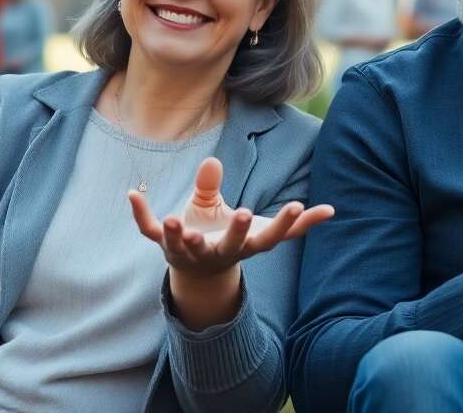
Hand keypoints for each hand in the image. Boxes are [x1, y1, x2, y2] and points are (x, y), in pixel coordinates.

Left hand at [129, 157, 334, 328]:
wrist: (194, 269)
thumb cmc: (229, 237)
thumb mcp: (254, 223)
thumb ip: (286, 220)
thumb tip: (330, 209)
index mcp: (244, 246)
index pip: (268, 238)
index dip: (284, 223)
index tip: (299, 205)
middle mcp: (218, 252)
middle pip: (229, 247)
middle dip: (236, 232)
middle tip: (244, 212)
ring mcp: (188, 251)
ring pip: (182, 247)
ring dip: (178, 235)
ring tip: (175, 219)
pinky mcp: (164, 245)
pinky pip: (148, 231)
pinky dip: (140, 214)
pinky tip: (132, 194)